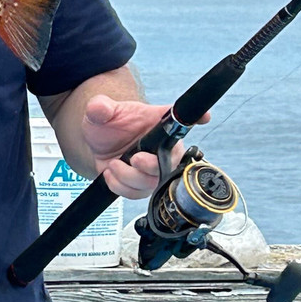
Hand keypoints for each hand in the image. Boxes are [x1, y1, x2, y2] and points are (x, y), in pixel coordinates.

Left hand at [82, 95, 209, 198]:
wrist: (96, 143)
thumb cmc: (108, 124)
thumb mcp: (100, 111)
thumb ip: (99, 108)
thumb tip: (99, 107)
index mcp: (158, 123)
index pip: (182, 118)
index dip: (197, 117)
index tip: (204, 116)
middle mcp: (162, 147)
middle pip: (172, 162)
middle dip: (151, 166)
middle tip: (135, 159)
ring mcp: (153, 167)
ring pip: (152, 183)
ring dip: (128, 177)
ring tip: (114, 164)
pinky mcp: (142, 184)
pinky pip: (137, 194)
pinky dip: (120, 187)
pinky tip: (111, 173)